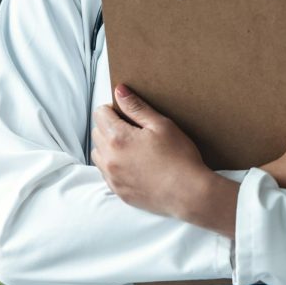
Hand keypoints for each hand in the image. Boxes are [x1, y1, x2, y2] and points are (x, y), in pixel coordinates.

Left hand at [91, 84, 210, 217]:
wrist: (188, 193)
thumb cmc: (178, 156)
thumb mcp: (160, 125)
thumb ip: (136, 107)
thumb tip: (119, 91)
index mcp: (118, 138)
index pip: (100, 113)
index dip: (114, 108)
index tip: (129, 113)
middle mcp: (109, 158)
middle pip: (97, 132)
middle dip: (110, 125)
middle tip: (134, 128)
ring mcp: (112, 177)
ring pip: (98, 153)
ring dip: (108, 146)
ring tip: (132, 146)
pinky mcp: (118, 191)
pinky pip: (106, 172)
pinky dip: (113, 164)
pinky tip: (134, 163)